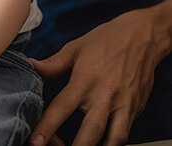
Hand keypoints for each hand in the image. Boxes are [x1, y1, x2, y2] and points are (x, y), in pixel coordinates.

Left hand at [28, 8, 165, 145]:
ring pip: (111, 139)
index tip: (36, 141)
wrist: (141, 37)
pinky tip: (101, 144)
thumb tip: (30, 66)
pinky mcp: (135, 110)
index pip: (62, 108)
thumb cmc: (105, 40)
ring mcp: (122, 105)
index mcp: (84, 80)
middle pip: (89, 132)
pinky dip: (114, 143)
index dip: (47, 126)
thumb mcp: (74, 48)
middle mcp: (104, 96)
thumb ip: (52, 64)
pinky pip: (125, 134)